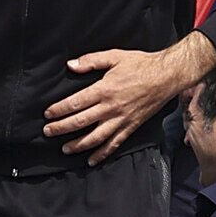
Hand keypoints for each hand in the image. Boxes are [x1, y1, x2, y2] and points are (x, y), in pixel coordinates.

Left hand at [44, 39, 208, 158]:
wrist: (167, 76)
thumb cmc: (141, 64)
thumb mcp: (115, 56)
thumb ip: (91, 60)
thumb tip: (71, 65)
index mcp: (105, 89)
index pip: (76, 103)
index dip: (60, 110)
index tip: (48, 114)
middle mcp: (111, 107)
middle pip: (82, 122)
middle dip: (62, 128)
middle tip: (48, 132)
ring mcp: (122, 119)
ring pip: (96, 137)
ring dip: (79, 145)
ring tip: (65, 149)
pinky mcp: (131, 126)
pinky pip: (115, 143)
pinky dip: (103, 154)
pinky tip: (92, 160)